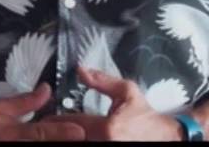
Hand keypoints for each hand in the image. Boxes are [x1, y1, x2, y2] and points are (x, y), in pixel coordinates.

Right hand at [0, 82, 85, 140]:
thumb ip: (24, 102)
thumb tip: (47, 89)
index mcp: (10, 133)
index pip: (41, 132)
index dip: (61, 132)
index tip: (80, 131)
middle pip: (44, 144)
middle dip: (63, 140)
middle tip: (82, 136)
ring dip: (56, 143)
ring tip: (73, 139)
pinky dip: (45, 145)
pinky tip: (56, 141)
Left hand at [41, 66, 183, 140]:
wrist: (163, 137)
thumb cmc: (145, 116)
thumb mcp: (126, 91)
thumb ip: (101, 81)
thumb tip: (81, 70)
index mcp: (107, 128)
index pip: (72, 123)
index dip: (55, 120)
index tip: (45, 117)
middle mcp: (103, 143)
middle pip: (69, 138)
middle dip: (56, 132)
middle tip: (45, 126)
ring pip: (76, 143)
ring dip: (63, 137)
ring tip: (54, 132)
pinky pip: (86, 146)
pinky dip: (76, 140)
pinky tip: (71, 135)